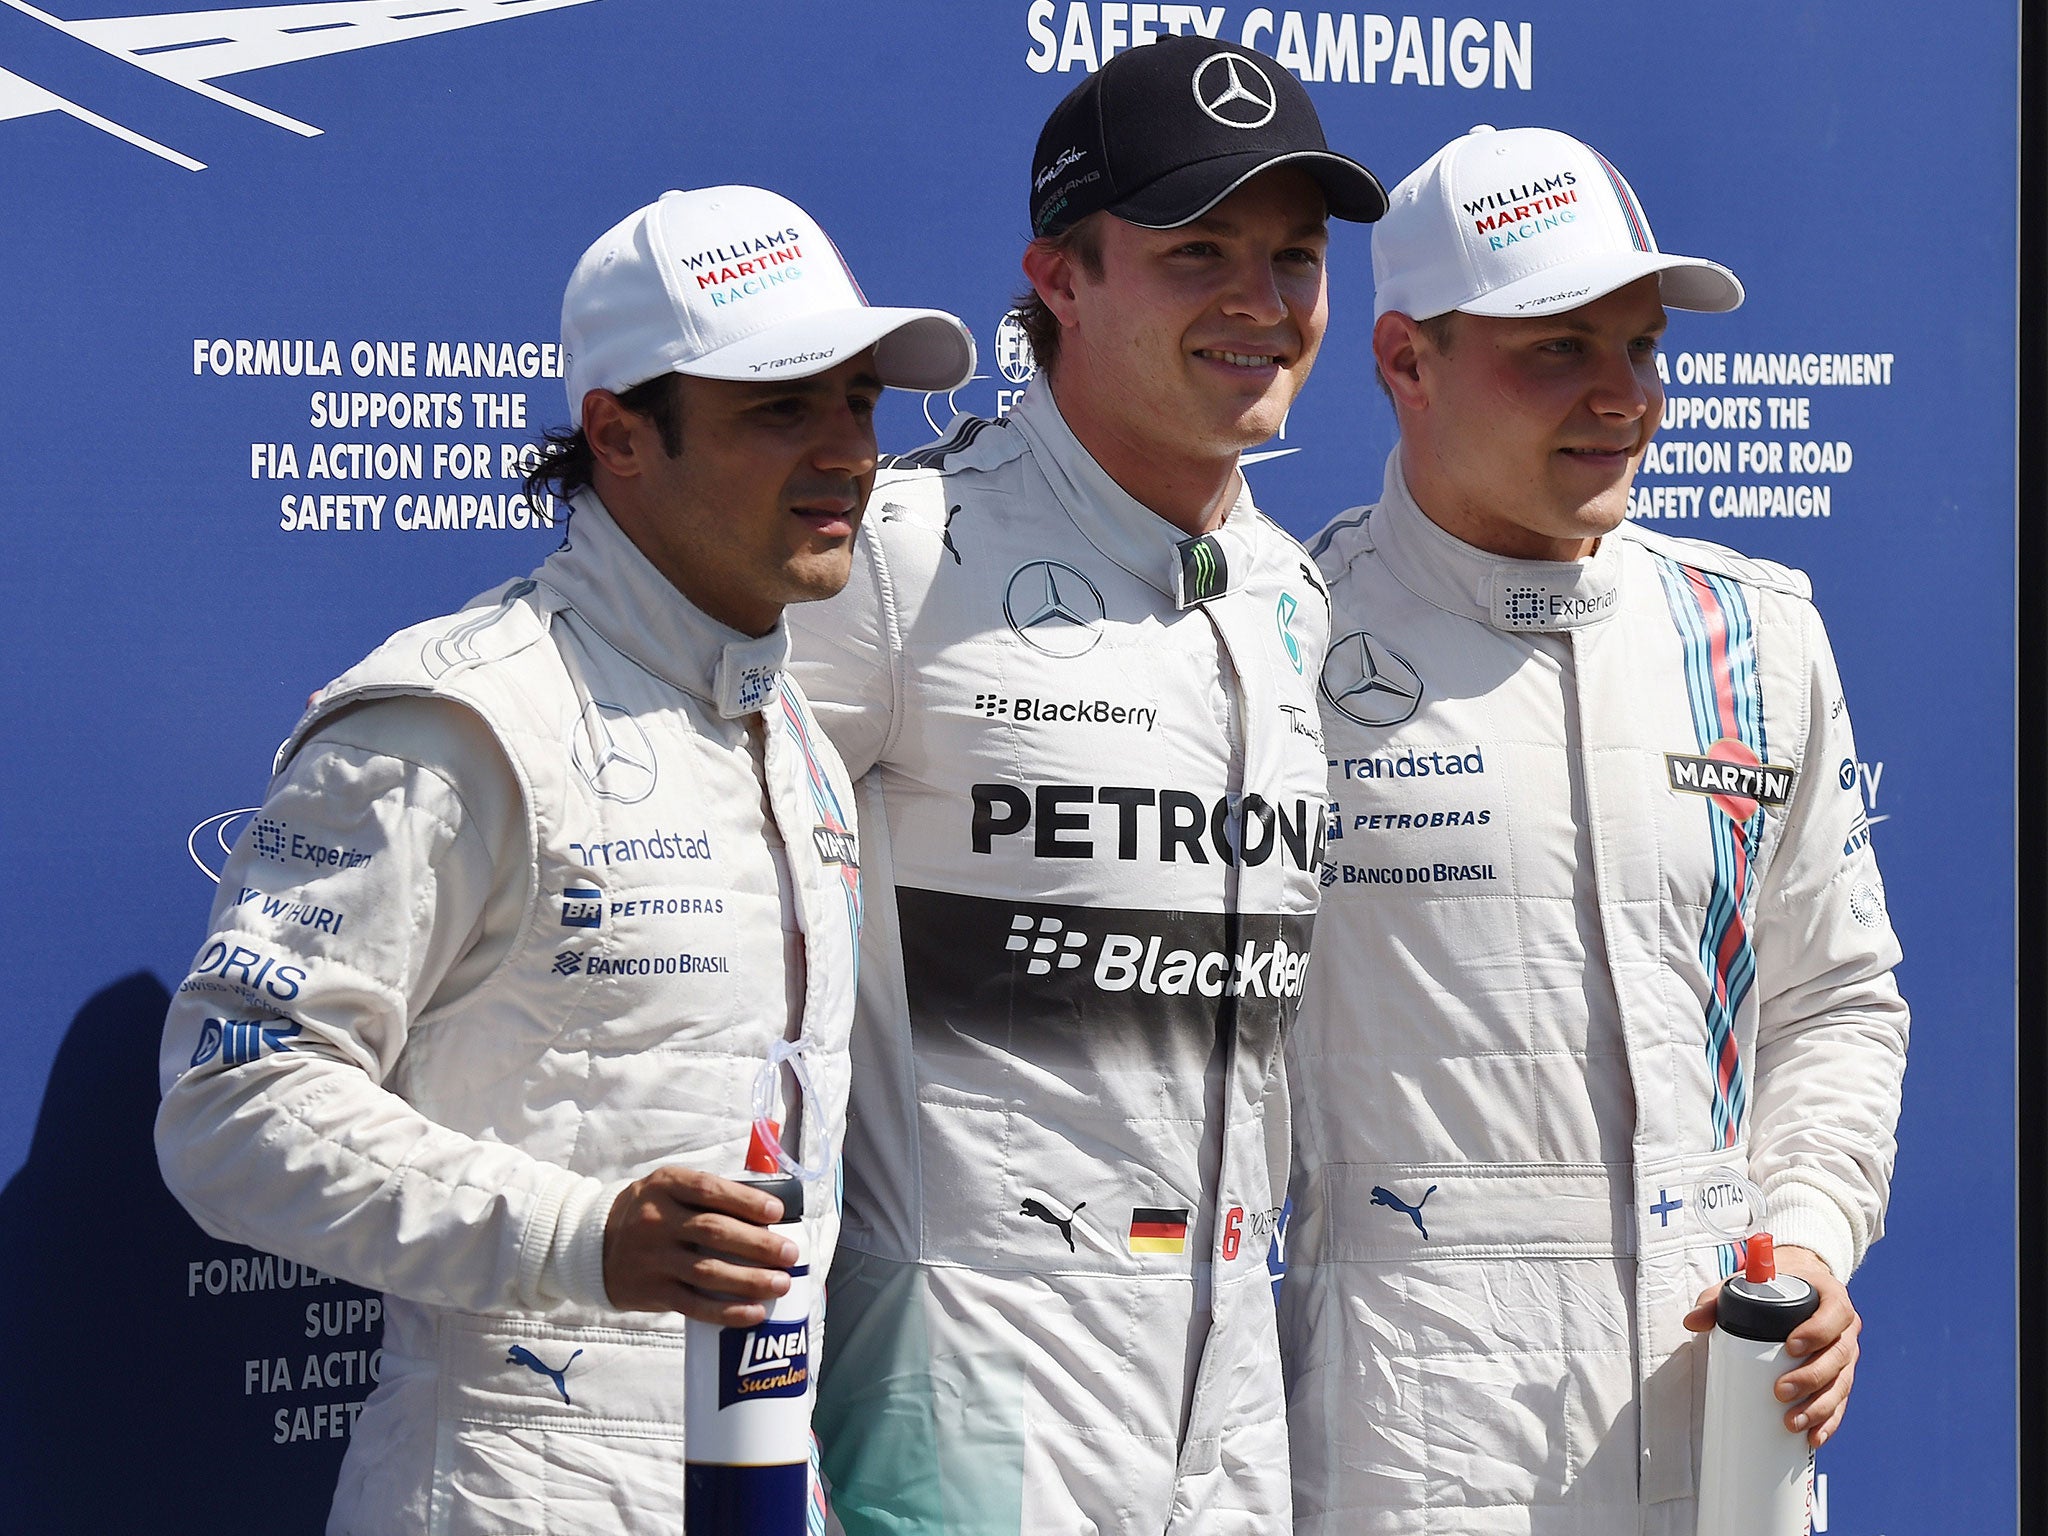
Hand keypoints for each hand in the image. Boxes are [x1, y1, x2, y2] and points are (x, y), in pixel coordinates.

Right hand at [602, 1166, 795, 1324]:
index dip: (746, 1201)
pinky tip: (755, 1312)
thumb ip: (708, 1193)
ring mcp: (654, 1259)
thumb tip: (768, 1207)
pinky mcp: (654, 1292)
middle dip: (758, 1244)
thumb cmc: (648, 1213)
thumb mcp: (668, 1188)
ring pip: (708, 1271)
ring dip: (750, 1280)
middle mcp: (657, 1221)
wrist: (593, 1247)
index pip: (709, 1190)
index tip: (777, 1212)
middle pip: (714, 1232)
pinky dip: (727, 1311)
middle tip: (790, 1253)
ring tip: (781, 1283)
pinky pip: (695, 1305)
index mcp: (665, 1186)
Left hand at [1683, 1244, 1860, 1447]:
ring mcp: (1845, 1355)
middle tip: (1781, 1391)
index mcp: (1830, 1298)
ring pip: (1840, 1384)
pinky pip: (1840, 1402)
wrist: (1795, 1290)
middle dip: (1811, 1378)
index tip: (1791, 1346)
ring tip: (1792, 1422)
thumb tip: (1692, 1322)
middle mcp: (1844, 1329)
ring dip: (1819, 1407)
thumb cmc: (1772, 1289)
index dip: (1817, 1332)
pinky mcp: (1840, 1377)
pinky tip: (1814, 1436)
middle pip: (1838, 1356)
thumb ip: (1716, 1298)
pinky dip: (1828, 1421)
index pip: (1833, 1314)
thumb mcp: (1747, 1285)